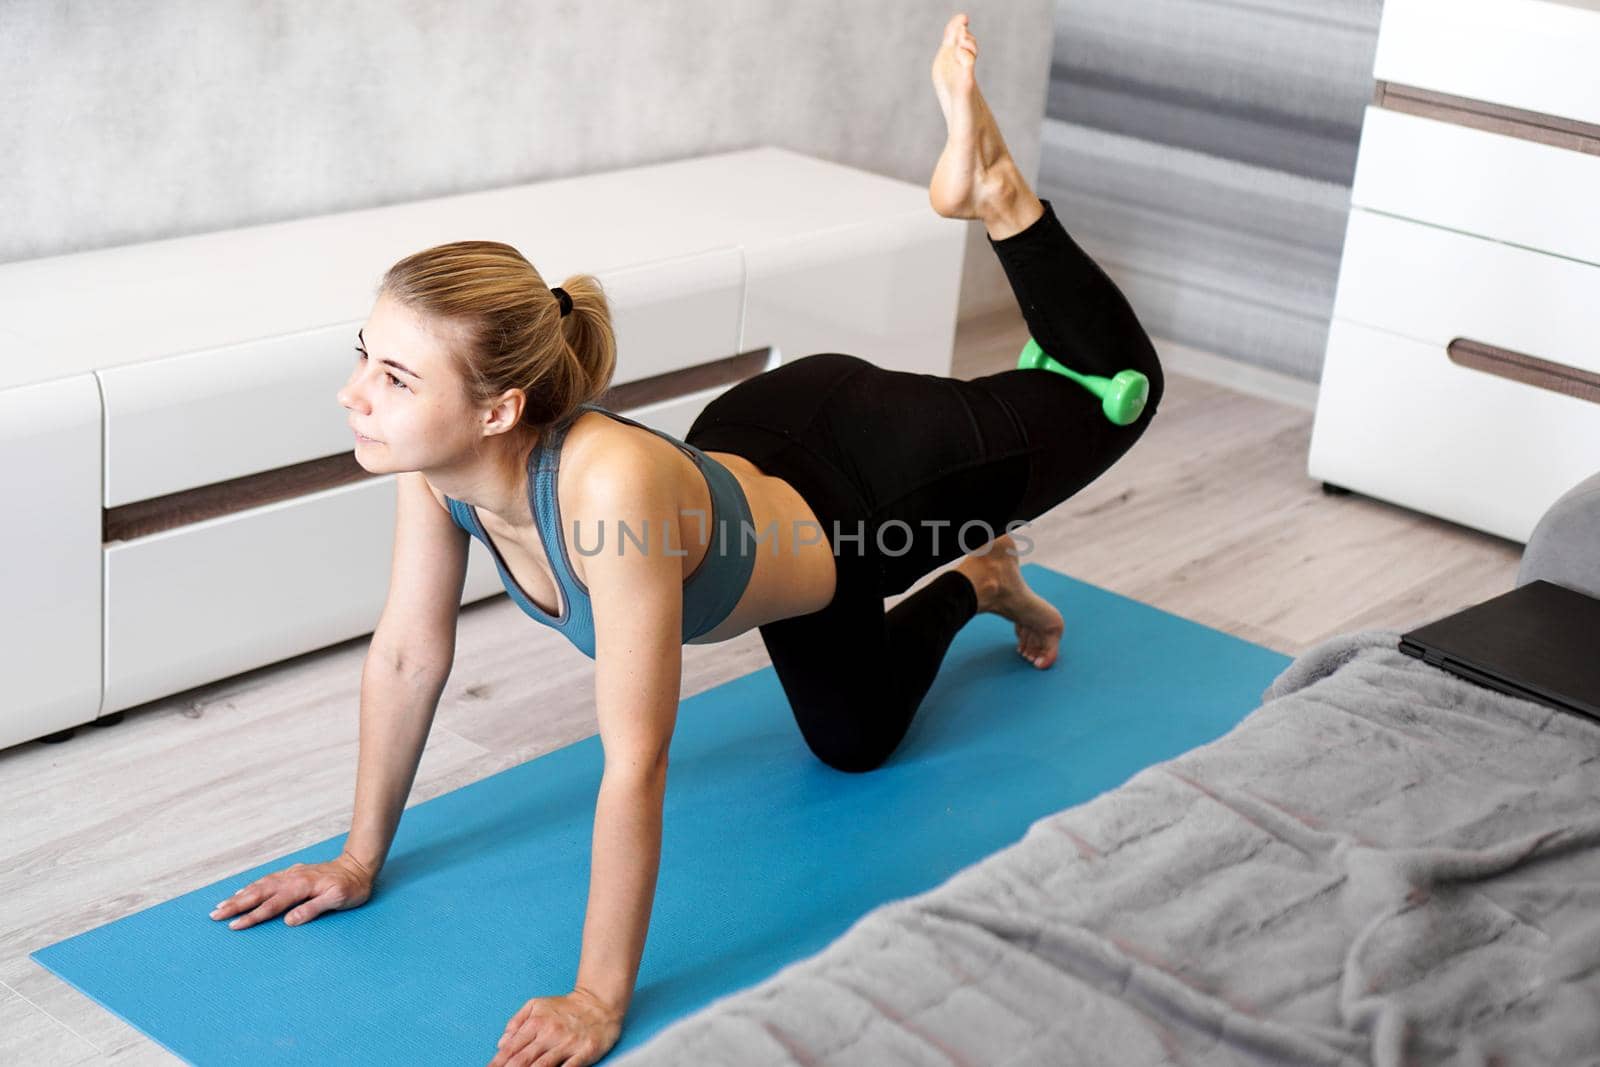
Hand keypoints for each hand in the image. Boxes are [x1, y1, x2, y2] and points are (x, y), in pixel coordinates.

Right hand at [207, 853, 375, 929]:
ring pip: (260, 885)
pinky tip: (243, 891)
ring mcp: (291, 874)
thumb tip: (288, 921)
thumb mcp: (338, 900)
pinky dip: (252, 886)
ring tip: (221, 905)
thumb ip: (313, 909)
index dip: (252, 916)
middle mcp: (292, 879)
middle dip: (236, 904)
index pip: (272, 905)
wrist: (359, 865)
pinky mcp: (293, 873)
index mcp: (301, 887)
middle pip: (259, 893)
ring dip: (240, 895)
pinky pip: (267, 880)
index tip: (234, 926)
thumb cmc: (351, 887)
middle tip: (215, 915)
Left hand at [488, 988, 622, 1066]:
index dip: (497, 1063)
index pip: (511, 1049)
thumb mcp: (537, 1004)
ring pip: (541, 1066)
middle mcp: (550, 1033)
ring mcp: (567, 1044)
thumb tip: (501, 1043)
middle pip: (522, 1060)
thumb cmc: (566, 1007)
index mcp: (536, 1022)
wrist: (600, 1002)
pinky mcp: (584, 1052)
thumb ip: (517, 1022)